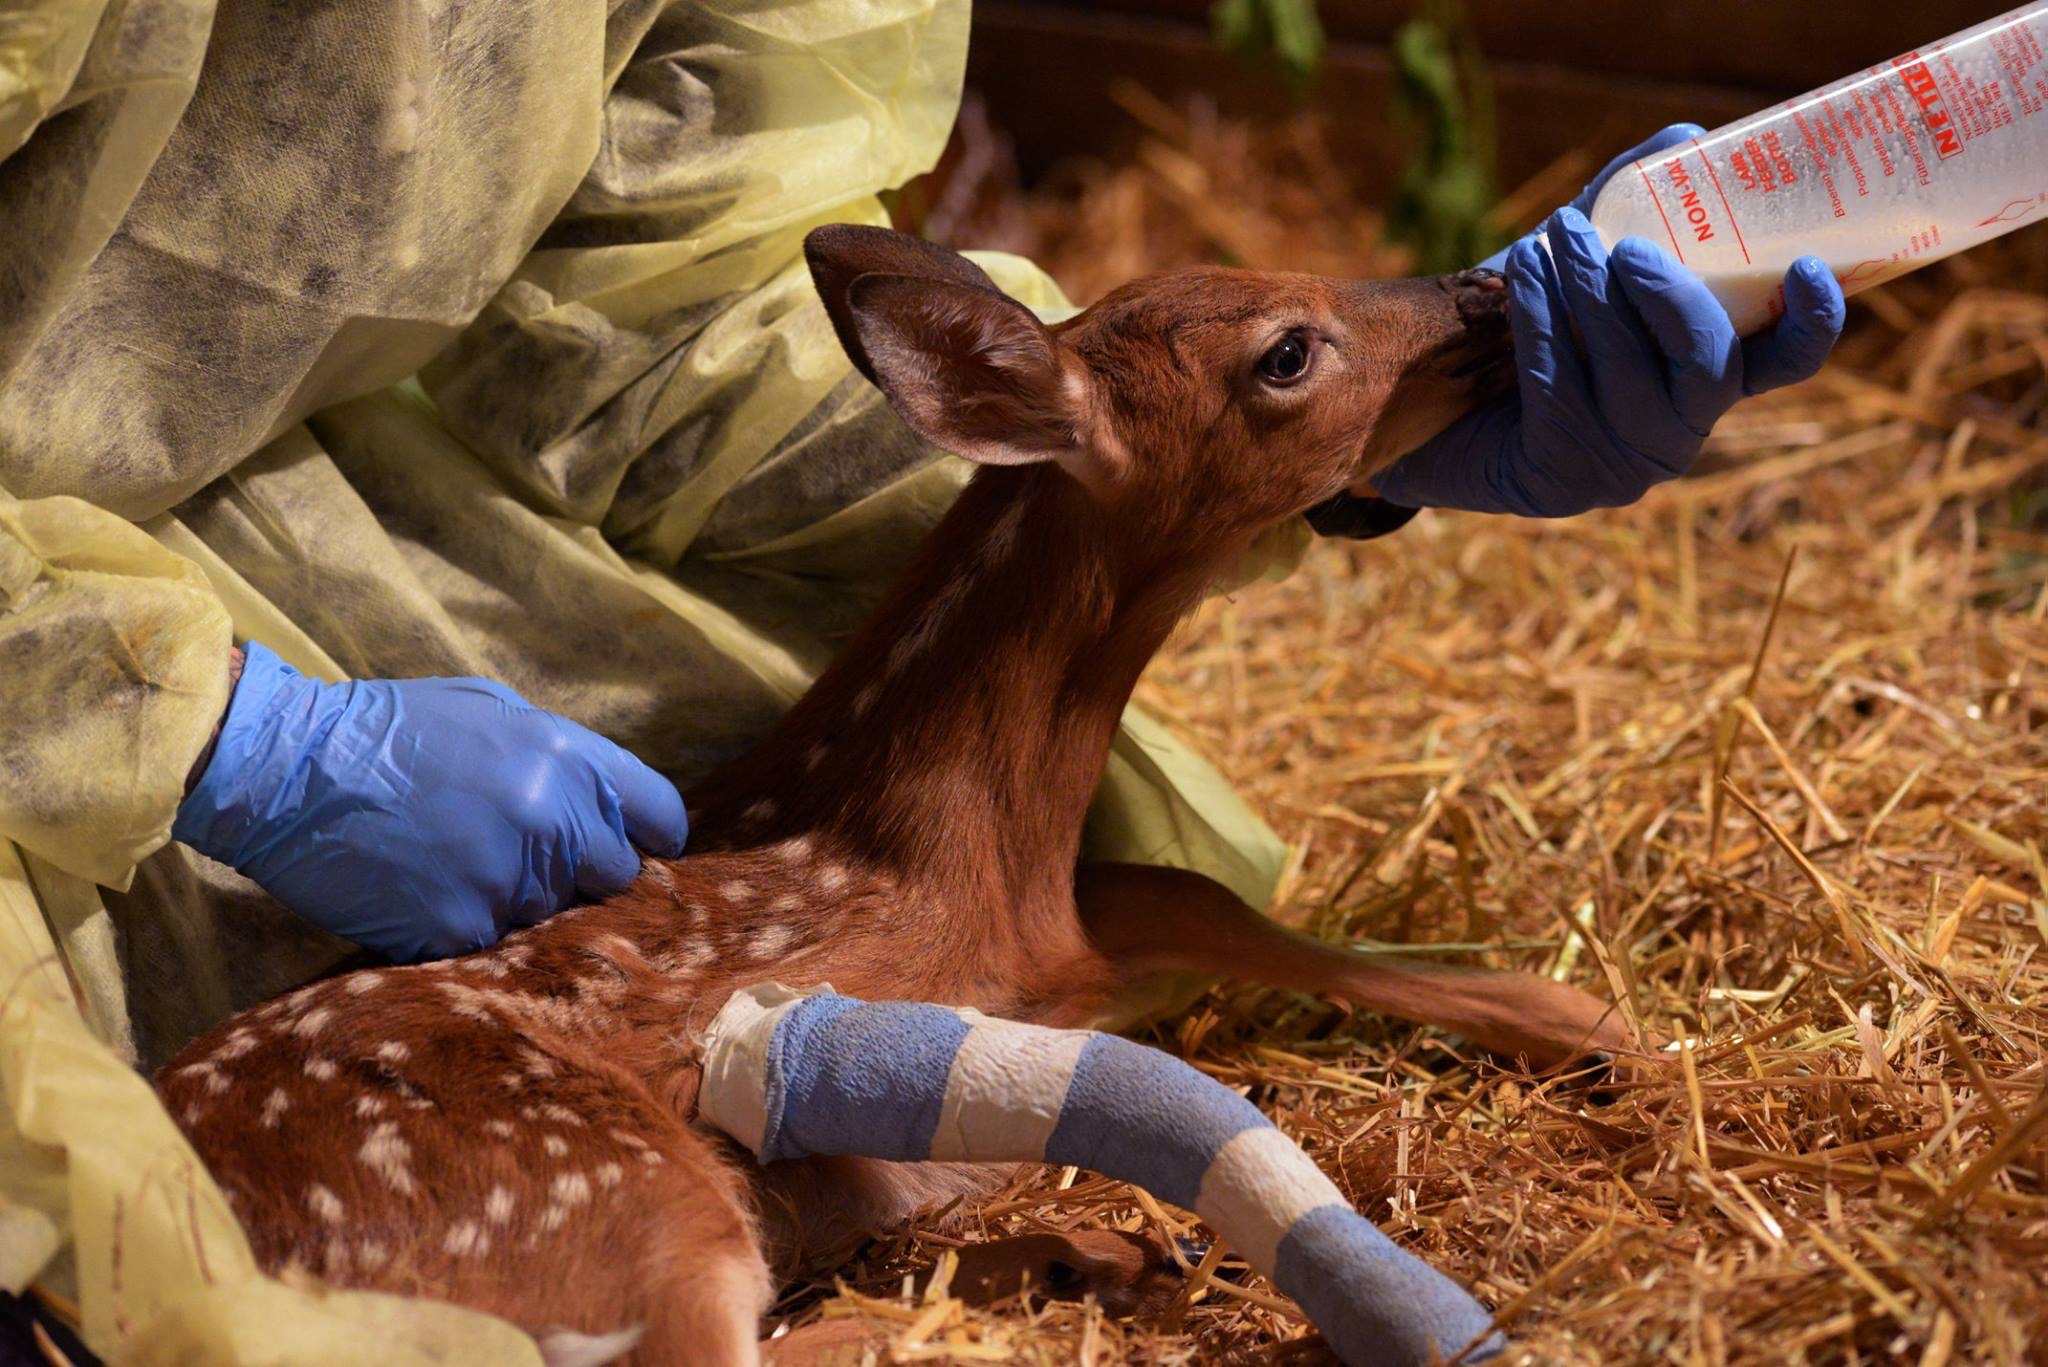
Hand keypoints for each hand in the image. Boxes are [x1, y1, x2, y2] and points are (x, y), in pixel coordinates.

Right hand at [173, 642, 687, 961]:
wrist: (286, 769)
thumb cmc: (388, 730)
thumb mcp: (490, 709)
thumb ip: (562, 755)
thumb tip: (609, 802)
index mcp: (565, 756)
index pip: (659, 815)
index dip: (652, 838)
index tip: (640, 851)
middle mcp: (549, 818)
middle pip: (616, 877)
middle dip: (586, 875)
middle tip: (533, 862)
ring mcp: (506, 877)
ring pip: (554, 916)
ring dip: (523, 903)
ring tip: (462, 868)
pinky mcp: (461, 927)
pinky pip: (495, 945)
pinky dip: (469, 929)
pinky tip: (429, 894)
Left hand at [1367, 124, 1845, 517]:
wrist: (1438, 406)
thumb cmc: (1532, 323)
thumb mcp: (1586, 264)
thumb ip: (1634, 205)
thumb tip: (1686, 135)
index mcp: (1710, 376)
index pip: (1785, 362)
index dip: (1812, 322)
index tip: (1809, 266)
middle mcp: (1680, 429)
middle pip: (1705, 366)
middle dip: (1668, 298)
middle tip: (1626, 247)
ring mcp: (1622, 465)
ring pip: (1625, 374)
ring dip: (1589, 294)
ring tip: (1559, 231)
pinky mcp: (1560, 481)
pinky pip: (1559, 387)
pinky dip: (1543, 317)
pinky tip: (1522, 270)